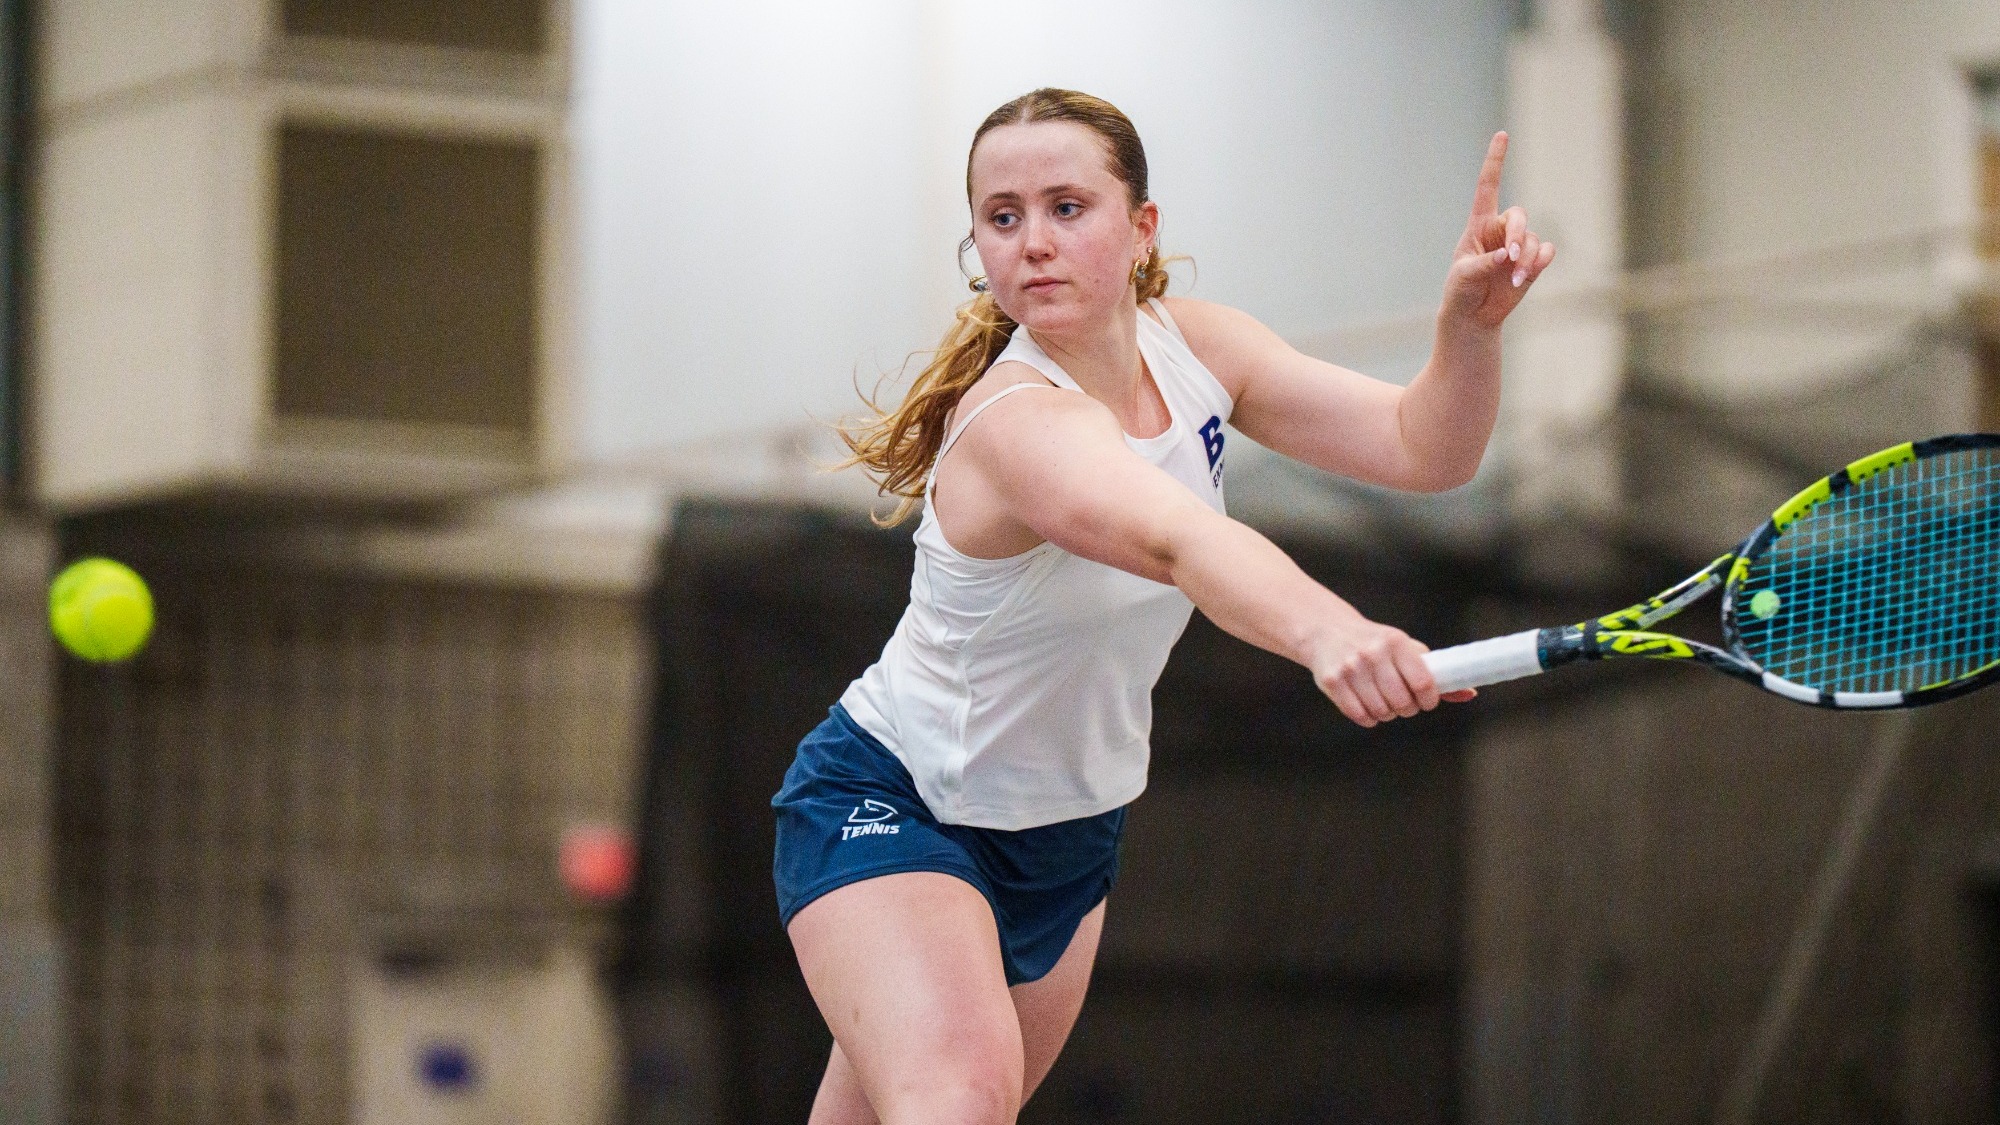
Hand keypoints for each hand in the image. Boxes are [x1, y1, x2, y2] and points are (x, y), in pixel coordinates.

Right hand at [1309, 614, 1476, 727]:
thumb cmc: (1375, 644)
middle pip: (1402, 702)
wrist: (1327, 631)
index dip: (1429, 699)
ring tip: (1383, 702)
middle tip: (1403, 703)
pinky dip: (1368, 718)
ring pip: (1381, 711)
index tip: (1426, 701)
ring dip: (1387, 714)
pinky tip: (1367, 707)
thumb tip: (1469, 694)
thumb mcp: (1405, 649)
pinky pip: (1359, 715)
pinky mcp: (1331, 681)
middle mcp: (1373, 653)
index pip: (1423, 682)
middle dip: (1407, 709)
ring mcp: (1350, 668)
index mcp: (1396, 642)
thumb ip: (1434, 673)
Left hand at [1441, 132, 1554, 328]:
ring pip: (1534, 239)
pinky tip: (1527, 274)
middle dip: (1518, 236)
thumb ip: (1483, 264)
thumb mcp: (1464, 277)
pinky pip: (1546, 251)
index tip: (1502, 134)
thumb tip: (1506, 257)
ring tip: (1512, 279)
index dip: (1495, 160)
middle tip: (1510, 258)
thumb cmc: (1461, 290)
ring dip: (1526, 259)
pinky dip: (1540, 261)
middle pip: (1519, 216)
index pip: (1488, 186)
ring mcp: (1518, 245)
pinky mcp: (1532, 261)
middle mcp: (1501, 230)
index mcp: (1478, 225)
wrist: (1474, 315)